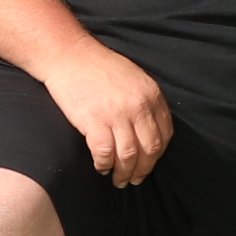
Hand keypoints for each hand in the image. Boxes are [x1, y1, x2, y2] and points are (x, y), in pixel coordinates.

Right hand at [37, 43, 174, 185]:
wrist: (70, 56)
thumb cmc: (100, 68)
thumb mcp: (135, 79)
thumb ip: (146, 102)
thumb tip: (150, 130)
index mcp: (152, 95)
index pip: (165, 134)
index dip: (158, 154)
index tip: (149, 163)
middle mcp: (138, 106)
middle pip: (150, 149)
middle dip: (144, 169)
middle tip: (135, 179)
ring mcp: (117, 114)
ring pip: (129, 156)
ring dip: (124, 173)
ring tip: (119, 180)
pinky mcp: (94, 121)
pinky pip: (104, 153)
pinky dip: (104, 164)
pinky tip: (101, 167)